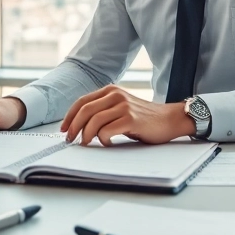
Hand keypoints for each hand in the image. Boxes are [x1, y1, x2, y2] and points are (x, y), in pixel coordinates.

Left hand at [60, 85, 195, 145]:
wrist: (170, 119)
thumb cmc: (144, 118)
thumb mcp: (121, 108)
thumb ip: (104, 111)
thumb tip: (79, 126)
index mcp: (111, 91)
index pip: (82, 102)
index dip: (69, 117)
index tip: (64, 129)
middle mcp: (115, 95)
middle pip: (84, 111)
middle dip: (73, 127)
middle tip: (70, 140)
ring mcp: (123, 106)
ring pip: (93, 121)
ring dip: (86, 135)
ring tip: (87, 143)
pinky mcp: (131, 119)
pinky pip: (106, 131)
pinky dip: (102, 139)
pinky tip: (107, 142)